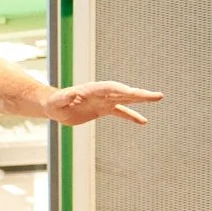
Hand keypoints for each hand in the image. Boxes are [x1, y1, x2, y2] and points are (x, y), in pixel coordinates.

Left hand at [44, 82, 162, 125]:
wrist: (54, 106)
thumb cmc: (54, 102)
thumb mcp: (57, 101)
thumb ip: (65, 97)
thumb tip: (72, 93)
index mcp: (92, 90)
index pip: (110, 89)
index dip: (122, 91)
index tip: (134, 93)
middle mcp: (101, 94)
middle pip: (123, 93)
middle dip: (139, 94)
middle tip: (157, 95)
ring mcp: (104, 101)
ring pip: (126, 100)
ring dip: (141, 100)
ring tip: (157, 98)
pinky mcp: (103, 110)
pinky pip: (120, 112)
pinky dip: (131, 116)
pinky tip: (143, 121)